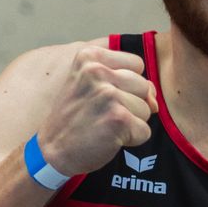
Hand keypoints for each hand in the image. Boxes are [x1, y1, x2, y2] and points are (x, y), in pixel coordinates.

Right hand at [38, 44, 157, 175]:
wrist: (53, 150)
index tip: (103, 97)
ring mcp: (107, 94)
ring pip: (147, 109)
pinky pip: (144, 130)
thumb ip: (126, 81)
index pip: (136, 64)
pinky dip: (131, 139)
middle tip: (102, 114)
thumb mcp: (91, 85)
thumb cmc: (75, 118)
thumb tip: (154, 99)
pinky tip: (108, 138)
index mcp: (89, 56)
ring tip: (104, 125)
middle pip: (144, 86)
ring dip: (131, 122)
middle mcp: (97, 71)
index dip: (127, 84)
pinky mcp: (117, 118)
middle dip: (131, 104)